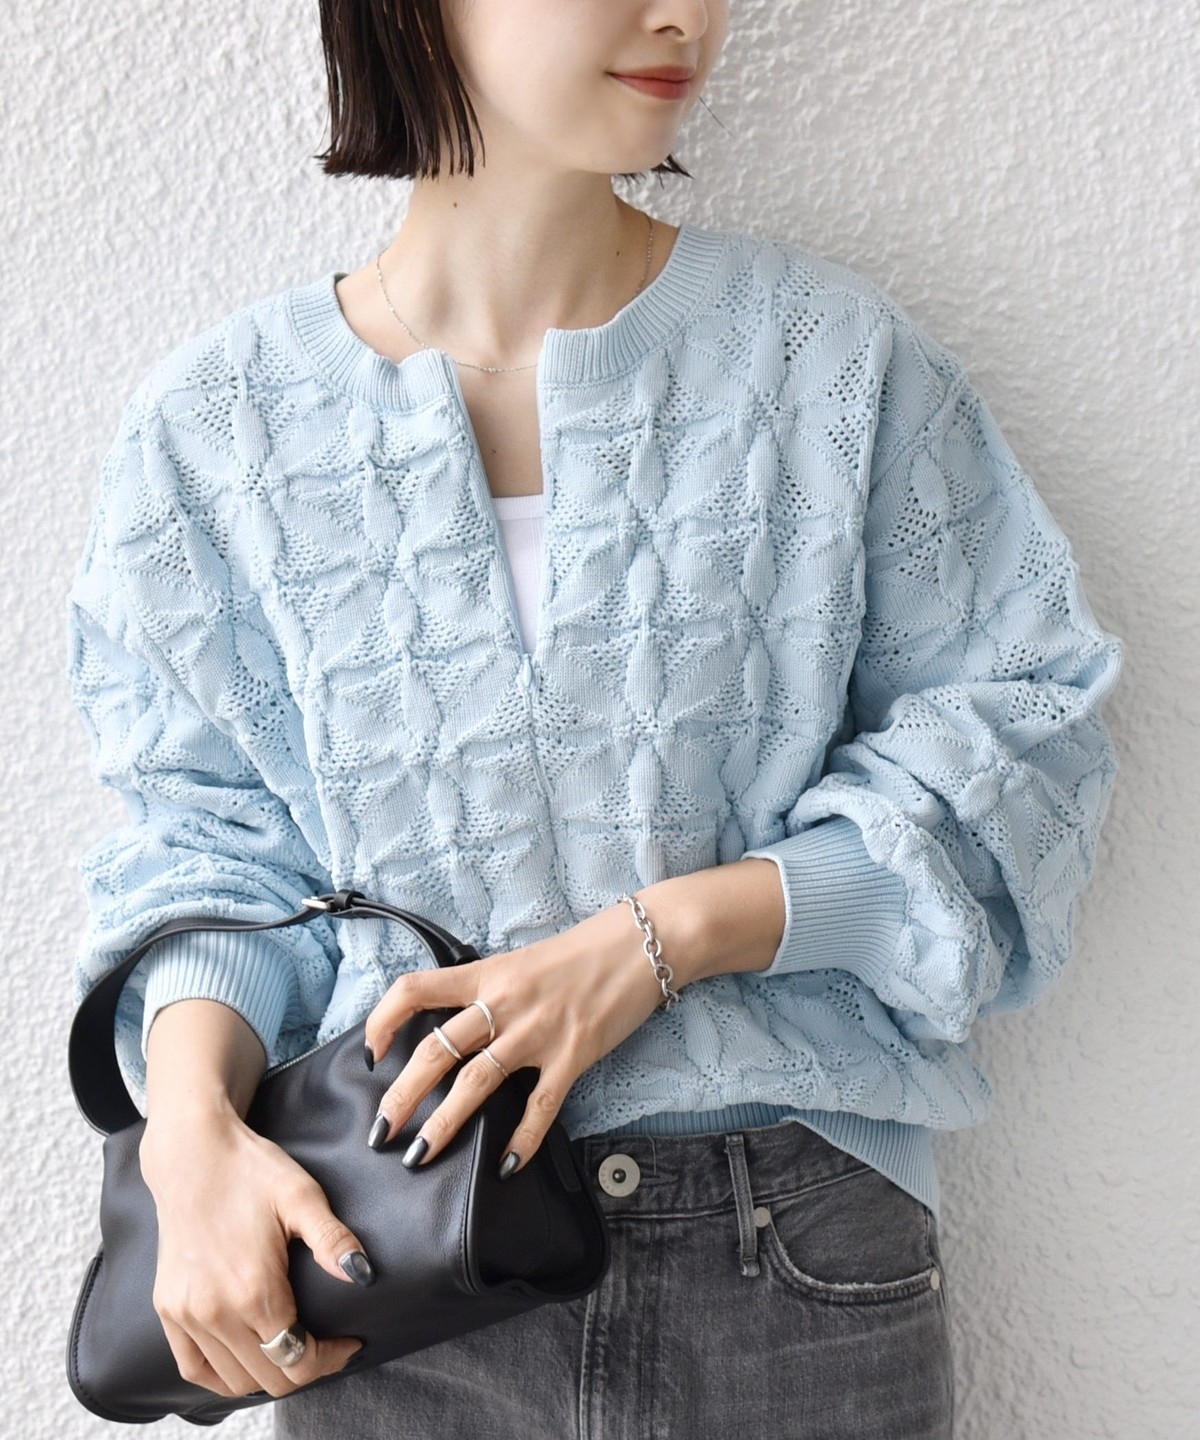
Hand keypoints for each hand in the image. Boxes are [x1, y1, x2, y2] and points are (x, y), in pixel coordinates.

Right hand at [140, 1112, 370, 1398]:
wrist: (192, 1153)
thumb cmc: (251, 1170)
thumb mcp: (301, 1196)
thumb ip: (332, 1240)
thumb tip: (363, 1275)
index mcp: (253, 1290)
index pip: (298, 1359)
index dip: (331, 1360)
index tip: (349, 1342)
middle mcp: (215, 1312)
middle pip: (269, 1378)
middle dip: (306, 1367)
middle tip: (327, 1345)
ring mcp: (187, 1314)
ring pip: (233, 1381)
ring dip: (268, 1373)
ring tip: (293, 1346)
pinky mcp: (167, 1309)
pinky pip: (193, 1368)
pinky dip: (222, 1375)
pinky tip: (247, 1357)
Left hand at [363, 898, 667, 1177]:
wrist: (641, 943)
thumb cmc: (582, 952)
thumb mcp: (521, 962)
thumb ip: (488, 991)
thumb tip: (455, 1023)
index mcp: (487, 974)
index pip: (415, 990)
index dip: (383, 1020)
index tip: (370, 1051)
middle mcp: (504, 1002)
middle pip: (436, 1051)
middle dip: (401, 1095)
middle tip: (381, 1130)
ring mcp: (538, 1031)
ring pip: (476, 1084)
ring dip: (443, 1124)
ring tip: (419, 1155)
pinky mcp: (574, 1054)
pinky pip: (540, 1105)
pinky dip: (521, 1140)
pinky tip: (506, 1166)